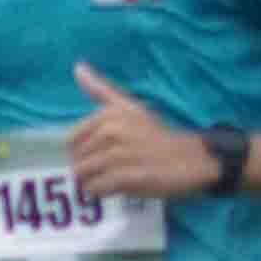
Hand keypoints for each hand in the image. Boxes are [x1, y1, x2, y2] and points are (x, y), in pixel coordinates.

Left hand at [70, 62, 213, 202]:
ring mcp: (120, 155)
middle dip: (89, 168)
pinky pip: (97, 189)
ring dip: (95, 182)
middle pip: (76, 160)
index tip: (102, 152)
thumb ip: (100, 89)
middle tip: (112, 167)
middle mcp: (112, 131)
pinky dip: (102, 192)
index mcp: (109, 114)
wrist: (188, 159)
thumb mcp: (129, 106)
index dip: (83, 151)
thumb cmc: (155, 134)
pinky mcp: (129, 177)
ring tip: (114, 177)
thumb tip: (77, 67)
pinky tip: (118, 187)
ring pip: (83, 176)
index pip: (71, 140)